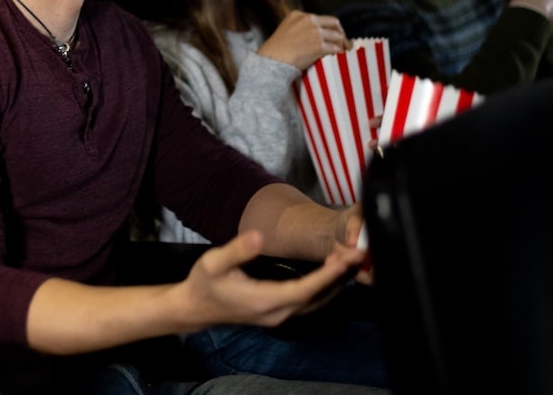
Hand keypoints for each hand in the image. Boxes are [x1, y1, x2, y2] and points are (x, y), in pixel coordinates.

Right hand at [176, 229, 366, 329]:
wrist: (195, 307)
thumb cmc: (204, 283)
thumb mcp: (213, 262)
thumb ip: (237, 250)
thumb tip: (258, 236)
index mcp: (262, 301)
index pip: (303, 290)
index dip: (325, 276)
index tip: (343, 259)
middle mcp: (275, 313)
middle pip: (315, 297)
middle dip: (338, 276)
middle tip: (357, 252)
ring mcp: (278, 316)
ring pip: (315, 302)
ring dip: (333, 282)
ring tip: (349, 259)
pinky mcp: (278, 313)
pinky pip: (308, 302)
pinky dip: (323, 288)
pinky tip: (331, 273)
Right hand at [258, 10, 350, 70]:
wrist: (272, 60)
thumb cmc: (274, 51)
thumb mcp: (284, 31)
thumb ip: (297, 29)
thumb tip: (310, 37)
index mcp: (298, 15)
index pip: (320, 18)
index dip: (327, 27)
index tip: (330, 35)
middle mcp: (308, 20)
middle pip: (333, 23)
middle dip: (339, 32)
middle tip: (342, 42)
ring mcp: (315, 32)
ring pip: (337, 36)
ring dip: (341, 44)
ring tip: (342, 51)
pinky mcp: (319, 45)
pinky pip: (336, 48)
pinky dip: (339, 53)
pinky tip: (339, 57)